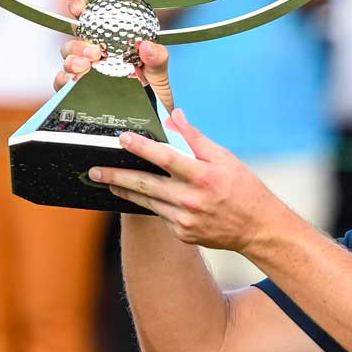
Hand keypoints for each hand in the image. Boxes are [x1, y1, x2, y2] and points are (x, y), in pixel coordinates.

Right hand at [56, 0, 172, 107]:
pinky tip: (73, 80)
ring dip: (72, 57)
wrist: (150, 127)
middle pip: (76, 33)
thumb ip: (157, 59)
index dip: (83, 2)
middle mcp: (97, 54)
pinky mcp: (76, 92)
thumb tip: (147, 46)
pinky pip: (62, 81)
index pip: (95, 14)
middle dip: (78, 33)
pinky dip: (64, 78)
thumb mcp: (160, 77)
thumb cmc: (153, 99)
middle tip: (94, 49)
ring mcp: (85, 72)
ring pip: (67, 55)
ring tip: (87, 65)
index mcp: (114, 41)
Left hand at [88, 109, 292, 249]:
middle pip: (145, 185)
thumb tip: (174, 117)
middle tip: (94, 170)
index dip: (142, 147)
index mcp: (204, 177)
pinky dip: (150, 203)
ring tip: (106, 182)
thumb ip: (197, 139)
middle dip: (115, 176)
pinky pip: (159, 215)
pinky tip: (138, 196)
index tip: (122, 138)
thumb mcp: (226, 158)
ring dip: (124, 191)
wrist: (258, 229)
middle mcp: (191, 200)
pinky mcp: (182, 234)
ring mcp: (185, 221)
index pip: (166, 158)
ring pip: (147, 202)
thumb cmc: (244, 189)